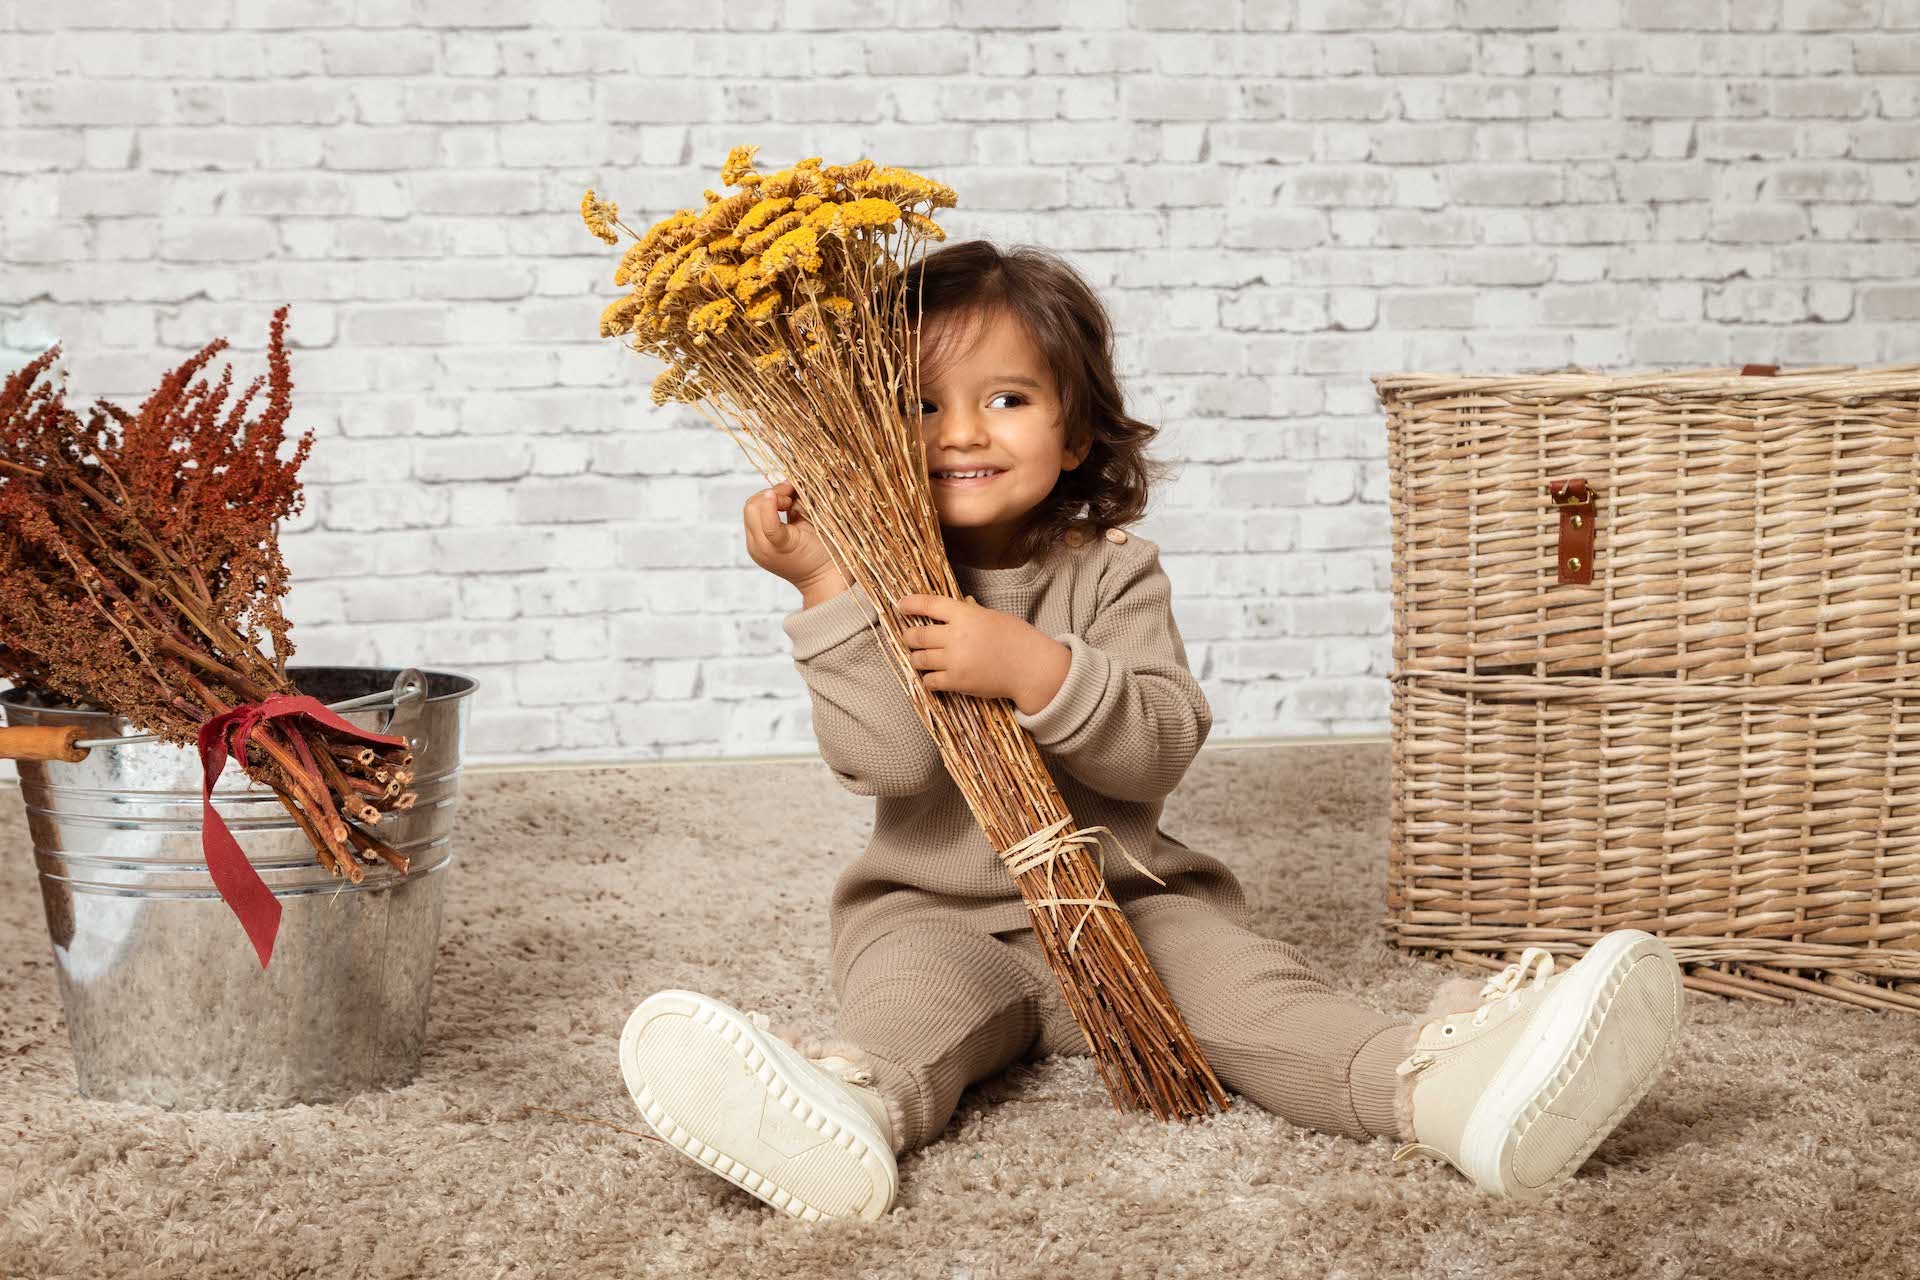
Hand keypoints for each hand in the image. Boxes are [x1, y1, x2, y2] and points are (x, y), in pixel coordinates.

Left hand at [744, 480, 845, 595]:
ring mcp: (755, 549)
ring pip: (750, 512)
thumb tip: (791, 483)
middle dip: (770, 495)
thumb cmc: (828, 554)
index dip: (774, 496)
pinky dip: (765, 510)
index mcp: (778, 545)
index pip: (764, 515)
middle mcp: (760, 548)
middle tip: (791, 496)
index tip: (788, 488)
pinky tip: (782, 510)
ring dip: (766, 501)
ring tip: (789, 504)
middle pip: (751, 508)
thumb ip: (801, 504)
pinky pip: (754, 521)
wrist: (823, 582)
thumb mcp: (817, 525)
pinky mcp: (755, 548)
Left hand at [894, 592, 1071, 713]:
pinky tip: (932, 677)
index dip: (911, 604)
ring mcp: (954, 661)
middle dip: (909, 636)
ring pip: (919, 659)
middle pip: (917, 635)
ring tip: (920, 657)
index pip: (929, 605)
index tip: (901, 605)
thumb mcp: (993, 616)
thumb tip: (962, 604)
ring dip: (916, 658)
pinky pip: (930, 681)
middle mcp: (955, 637)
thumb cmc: (1016, 638)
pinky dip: (928, 679)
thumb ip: (972, 612)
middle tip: (909, 637)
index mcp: (965, 616)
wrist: (1030, 667)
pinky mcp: (956, 682)